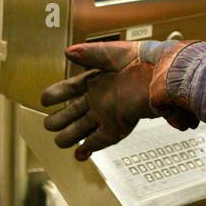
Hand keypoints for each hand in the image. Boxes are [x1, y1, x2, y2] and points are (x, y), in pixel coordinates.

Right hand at [40, 42, 197, 160]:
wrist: (162, 77)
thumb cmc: (142, 62)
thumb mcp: (112, 54)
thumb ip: (89, 54)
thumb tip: (67, 52)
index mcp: (98, 80)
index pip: (73, 88)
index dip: (58, 93)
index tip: (43, 99)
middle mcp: (101, 98)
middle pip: (76, 111)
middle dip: (61, 118)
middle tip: (48, 124)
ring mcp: (109, 114)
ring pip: (84, 127)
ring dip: (72, 135)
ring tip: (59, 142)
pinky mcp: (118, 127)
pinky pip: (100, 139)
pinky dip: (89, 148)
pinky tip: (79, 154)